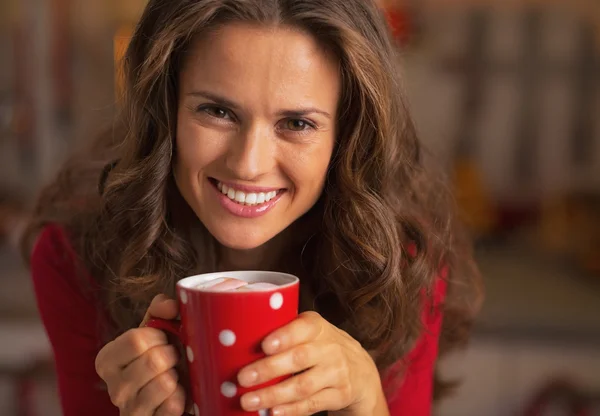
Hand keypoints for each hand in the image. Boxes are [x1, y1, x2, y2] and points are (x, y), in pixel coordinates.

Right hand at [95, 294, 186, 414]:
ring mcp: (129, 409)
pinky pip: (173, 406)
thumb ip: (160, 310)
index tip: (163, 339)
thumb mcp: (156, 330)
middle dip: (172, 355)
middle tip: (173, 357)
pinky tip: (178, 394)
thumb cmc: (160, 356)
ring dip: (178, 375)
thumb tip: (170, 305)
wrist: (168, 393)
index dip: (158, 336)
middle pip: (153, 361)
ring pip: (165, 383)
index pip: (135, 340)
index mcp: (108, 359)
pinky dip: (183, 397)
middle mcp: (113, 387)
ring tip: (175, 375)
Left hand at [237, 311, 383, 415]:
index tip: (264, 346)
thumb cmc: (321, 347)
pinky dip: (292, 410)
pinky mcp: (340, 394)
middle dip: (268, 369)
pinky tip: (273, 412)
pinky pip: (312, 403)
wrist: (361, 370)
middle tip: (242, 378)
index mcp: (317, 327)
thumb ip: (284, 332)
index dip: (284, 336)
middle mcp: (330, 347)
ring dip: (273, 394)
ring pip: (302, 385)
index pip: (303, 328)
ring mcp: (337, 372)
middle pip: (298, 358)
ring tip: (248, 400)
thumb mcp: (310, 332)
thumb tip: (236, 342)